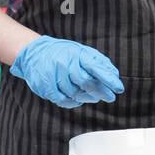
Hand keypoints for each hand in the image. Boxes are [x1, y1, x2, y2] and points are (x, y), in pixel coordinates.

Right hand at [9, 36, 123, 107]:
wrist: (35, 53)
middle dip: (101, 92)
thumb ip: (99, 62)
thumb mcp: (83, 52)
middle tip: (110, 97)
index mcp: (76, 54)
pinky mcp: (45, 86)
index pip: (95, 67)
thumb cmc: (64, 54)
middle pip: (86, 83)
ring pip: (75, 94)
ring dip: (87, 98)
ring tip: (92, 96)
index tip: (119, 89)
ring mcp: (54, 75)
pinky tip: (78, 99)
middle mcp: (65, 63)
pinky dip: (74, 102)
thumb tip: (114, 75)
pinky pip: (63, 100)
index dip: (108, 79)